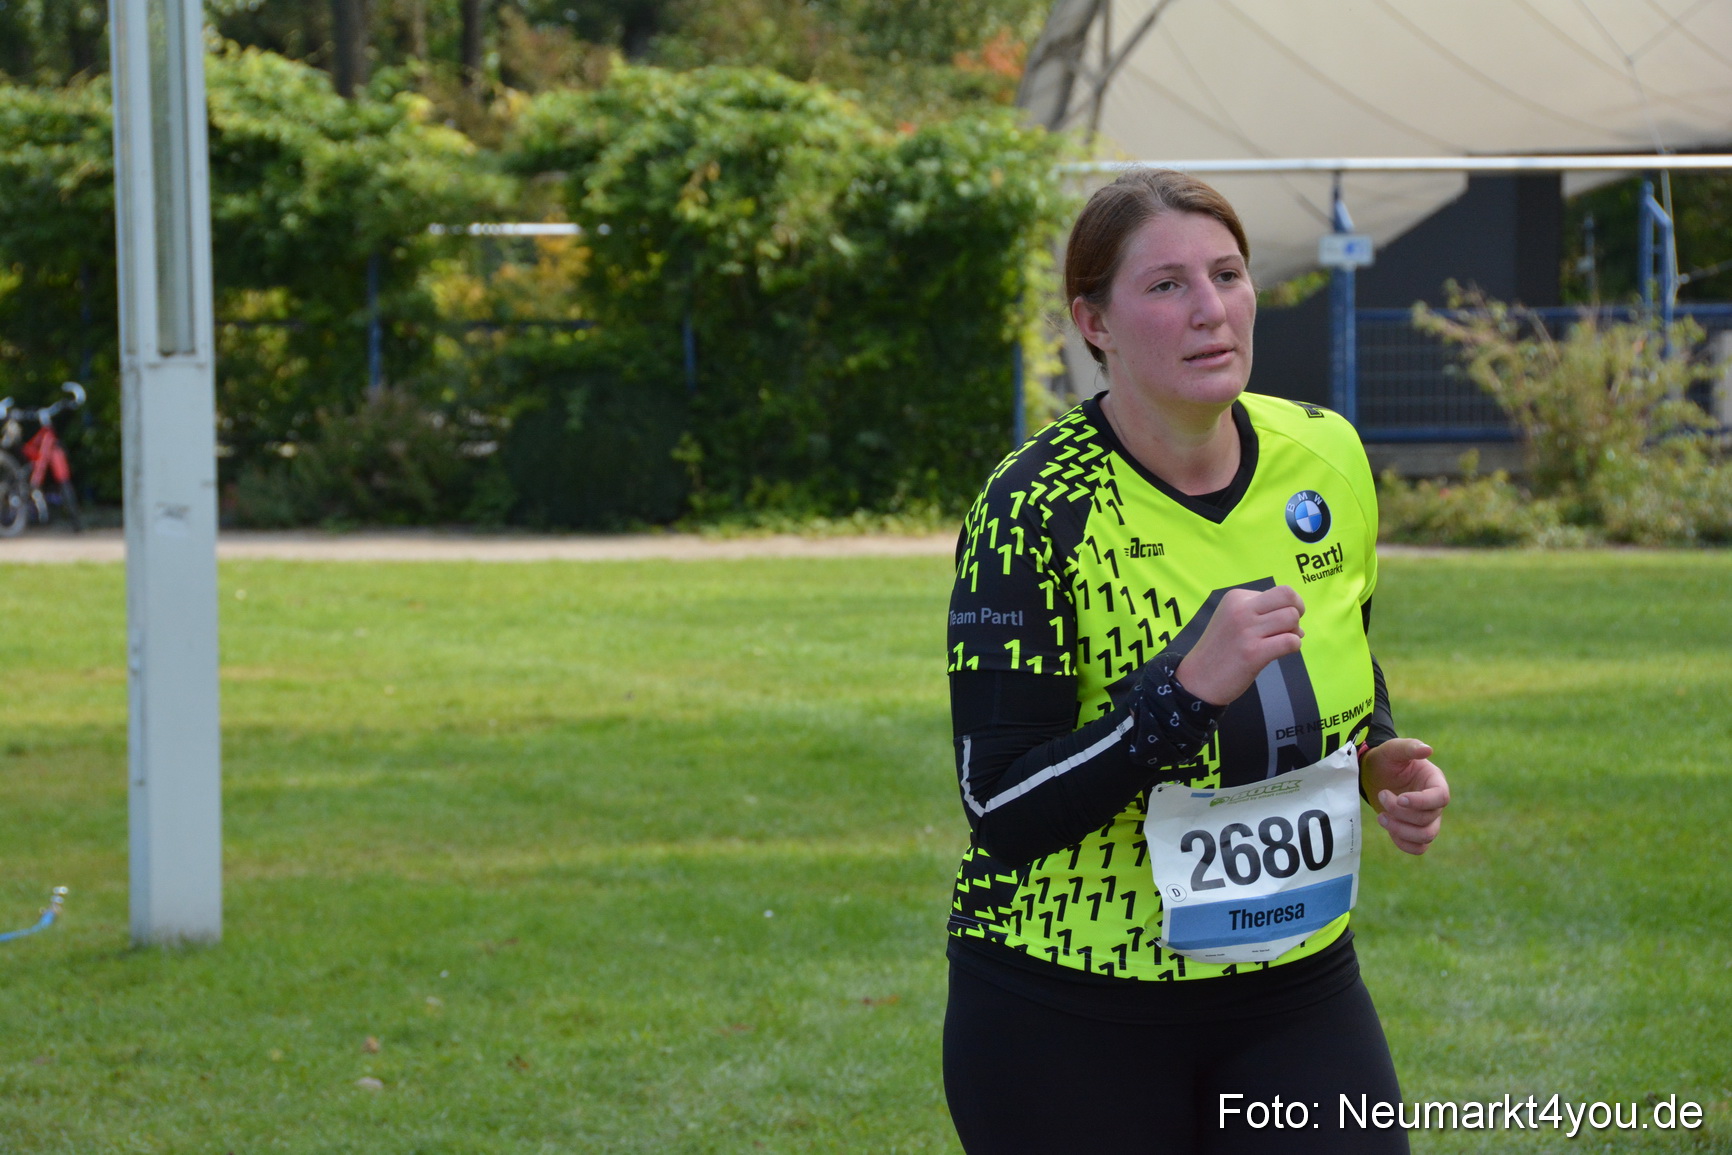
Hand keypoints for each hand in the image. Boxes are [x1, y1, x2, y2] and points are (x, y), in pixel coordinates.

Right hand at [1174, 586, 1304, 706]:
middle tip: (1289, 627)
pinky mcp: (1253, 653)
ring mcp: (1247, 631)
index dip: (1285, 607)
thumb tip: (1297, 624)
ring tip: (1279, 642)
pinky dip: (1293, 647)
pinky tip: (1279, 653)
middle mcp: (1241, 610)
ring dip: (1294, 632)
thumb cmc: (1221, 650)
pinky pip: (1290, 641)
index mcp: (1236, 598)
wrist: (1199, 679)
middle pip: (1288, 596)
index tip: (1275, 623)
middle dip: (1298, 611)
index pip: (1278, 592)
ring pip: (1291, 618)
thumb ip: (1262, 615)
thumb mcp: (1233, 619)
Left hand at [1361, 738, 1449, 854]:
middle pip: (1429, 819)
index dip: (1422, 802)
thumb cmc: (1386, 759)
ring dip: (1401, 830)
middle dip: (1401, 812)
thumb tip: (1428, 749)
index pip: (1441, 798)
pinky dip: (1404, 843)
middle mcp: (1434, 803)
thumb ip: (1409, 747)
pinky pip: (1419, 847)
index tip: (1400, 798)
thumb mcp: (1393, 749)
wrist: (1373, 774)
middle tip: (1381, 795)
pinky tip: (1388, 827)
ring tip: (1381, 817)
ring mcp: (1426, 818)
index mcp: (1435, 781)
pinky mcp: (1414, 830)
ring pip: (1426, 836)